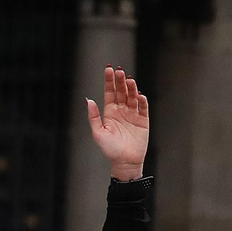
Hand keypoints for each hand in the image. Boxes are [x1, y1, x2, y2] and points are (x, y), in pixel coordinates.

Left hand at [86, 66, 148, 180]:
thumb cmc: (109, 149)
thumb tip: (88, 100)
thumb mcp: (97, 133)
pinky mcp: (143, 120)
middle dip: (120, 81)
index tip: (108, 69)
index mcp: (109, 112)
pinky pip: (143, 107)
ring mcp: (132, 114)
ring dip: (131, 88)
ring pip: (132, 97)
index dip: (108, 81)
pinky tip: (139, 95)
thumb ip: (93, 116)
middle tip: (119, 71)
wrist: (124, 162)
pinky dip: (141, 101)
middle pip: (121, 91)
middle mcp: (121, 110)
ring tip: (129, 80)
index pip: (109, 92)